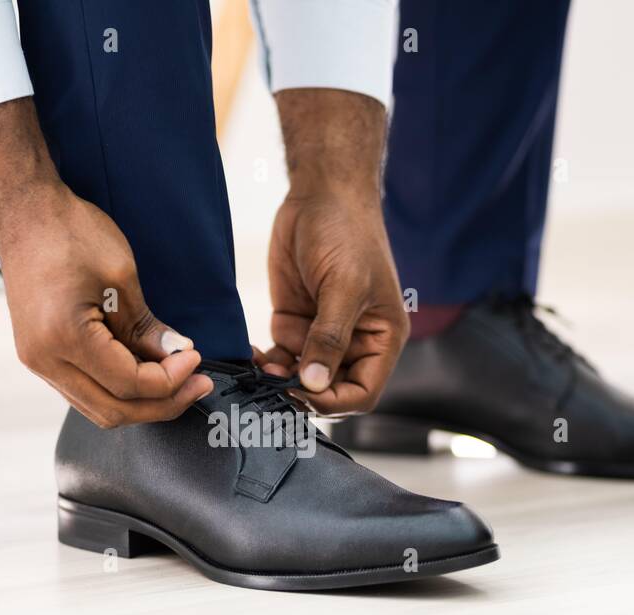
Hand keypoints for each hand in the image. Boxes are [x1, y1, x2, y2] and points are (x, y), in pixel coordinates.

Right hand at [0, 185, 211, 427]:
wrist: (23, 213)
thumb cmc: (68, 232)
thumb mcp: (120, 276)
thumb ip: (147, 326)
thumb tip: (176, 355)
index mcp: (64, 338)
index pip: (129, 384)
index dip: (170, 381)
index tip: (195, 360)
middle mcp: (44, 359)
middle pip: (113, 411)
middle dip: (162, 403)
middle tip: (198, 385)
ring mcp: (37, 361)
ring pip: (98, 408)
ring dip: (140, 402)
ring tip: (177, 381)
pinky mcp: (40, 356)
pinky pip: (84, 391)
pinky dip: (118, 390)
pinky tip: (145, 371)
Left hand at [257, 89, 408, 415]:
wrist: (321, 194)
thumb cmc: (348, 234)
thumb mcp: (344, 287)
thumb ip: (329, 337)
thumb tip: (314, 383)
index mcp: (381, 339)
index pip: (362, 392)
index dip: (333, 402)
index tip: (302, 394)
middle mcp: (354, 344)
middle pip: (330, 391)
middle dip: (302, 393)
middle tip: (272, 386)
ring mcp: (321, 335)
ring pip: (300, 378)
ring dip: (279, 379)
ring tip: (261, 366)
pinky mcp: (294, 323)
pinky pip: (280, 357)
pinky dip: (266, 362)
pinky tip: (252, 356)